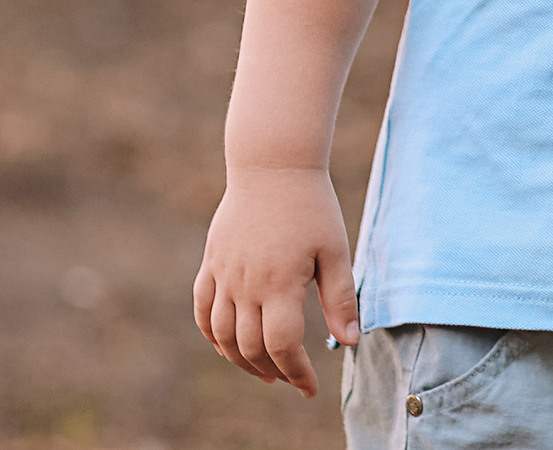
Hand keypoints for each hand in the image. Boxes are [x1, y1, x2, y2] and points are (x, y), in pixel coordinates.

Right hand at [191, 165, 359, 395]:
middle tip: (292, 378)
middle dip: (274, 371)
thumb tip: (349, 342)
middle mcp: (246, 284)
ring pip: (223, 336)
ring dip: (241, 360)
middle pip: (251, 347)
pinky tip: (228, 346)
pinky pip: (202, 311)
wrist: (273, 165)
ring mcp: (224, 274)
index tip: (310, 387)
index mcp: (280, 284)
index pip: (283, 346)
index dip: (297, 373)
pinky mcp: (211, 263)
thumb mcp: (334, 251)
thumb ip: (340, 299)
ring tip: (264, 370)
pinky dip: (212, 335)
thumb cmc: (311, 206)